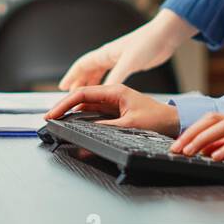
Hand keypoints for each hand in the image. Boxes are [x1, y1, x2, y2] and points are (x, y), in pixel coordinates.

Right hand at [45, 84, 181, 136]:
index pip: (83, 94)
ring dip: (71, 113)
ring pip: (86, 106)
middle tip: (49, 119)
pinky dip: (82, 118)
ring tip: (57, 122)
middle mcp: (112, 94)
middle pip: (81, 98)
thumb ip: (107, 128)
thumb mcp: (131, 125)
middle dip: (64, 107)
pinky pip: (93, 113)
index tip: (52, 114)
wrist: (174, 122)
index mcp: (115, 91)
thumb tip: (86, 132)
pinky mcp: (115, 111)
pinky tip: (73, 124)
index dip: (64, 104)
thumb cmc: (158, 120)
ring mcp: (113, 102)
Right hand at [59, 10, 196, 89]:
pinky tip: (105, 91)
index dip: (71, 76)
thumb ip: (115, 77)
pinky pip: (110, 76)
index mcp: (106, 53)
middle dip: (78, 81)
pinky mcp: (128, 64)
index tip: (63, 87)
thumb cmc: (147, 43)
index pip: (82, 65)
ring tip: (84, 95)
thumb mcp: (129, 62)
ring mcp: (118, 60)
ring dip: (90, 83)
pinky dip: (104, 83)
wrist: (165, 37)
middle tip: (70, 95)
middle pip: (87, 70)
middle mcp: (109, 56)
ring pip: (98, 73)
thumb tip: (102, 90)